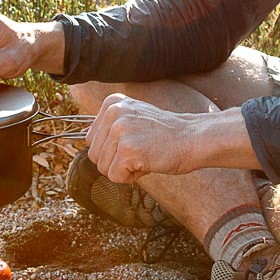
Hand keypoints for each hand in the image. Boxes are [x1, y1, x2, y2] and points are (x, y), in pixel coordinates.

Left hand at [86, 93, 201, 182]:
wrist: (194, 139)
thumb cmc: (164, 135)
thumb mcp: (133, 118)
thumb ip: (110, 126)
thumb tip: (85, 142)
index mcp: (111, 103)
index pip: (91, 139)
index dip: (112, 149)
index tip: (136, 141)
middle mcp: (113, 112)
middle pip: (94, 155)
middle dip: (115, 161)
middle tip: (141, 151)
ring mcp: (120, 129)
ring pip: (103, 167)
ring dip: (124, 169)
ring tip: (145, 156)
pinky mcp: (128, 148)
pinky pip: (115, 176)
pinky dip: (131, 177)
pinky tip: (148, 163)